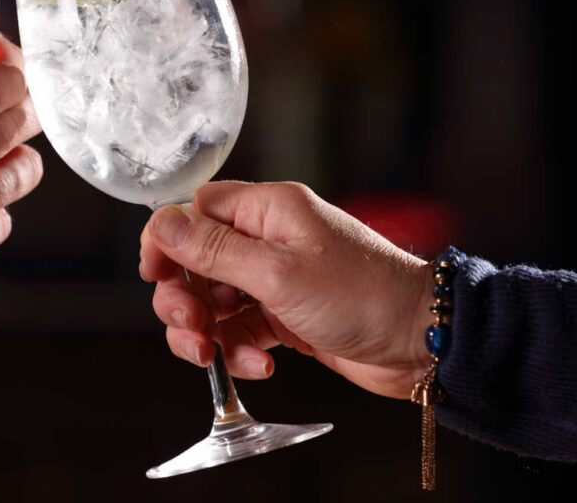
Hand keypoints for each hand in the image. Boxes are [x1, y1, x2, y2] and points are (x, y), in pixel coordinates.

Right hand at [140, 181, 433, 398]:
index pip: (197, 210)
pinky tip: (258, 365)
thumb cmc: (361, 296)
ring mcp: (277, 278)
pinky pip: (242, 329)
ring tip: (213, 356)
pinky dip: (240, 349)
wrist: (421, 342)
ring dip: (207, 331)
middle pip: (197, 260)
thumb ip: (214, 251)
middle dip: (184, 297)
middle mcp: (269, 239)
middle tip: (189, 326)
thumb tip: (162, 225)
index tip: (154, 274)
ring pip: (215, 300)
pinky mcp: (287, 315)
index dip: (168, 240)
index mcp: (268, 210)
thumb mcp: (278, 273)